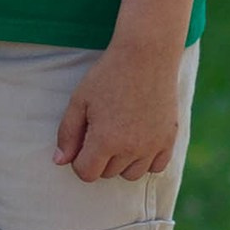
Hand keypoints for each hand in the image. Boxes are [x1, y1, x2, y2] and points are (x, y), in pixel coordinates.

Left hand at [56, 41, 183, 182]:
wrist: (146, 55)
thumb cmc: (108, 75)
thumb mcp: (79, 101)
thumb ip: (67, 134)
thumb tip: (60, 161)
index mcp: (106, 140)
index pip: (86, 173)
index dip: (78, 160)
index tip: (82, 140)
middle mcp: (131, 149)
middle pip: (107, 173)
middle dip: (99, 157)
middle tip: (100, 128)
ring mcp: (153, 146)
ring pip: (131, 174)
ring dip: (121, 162)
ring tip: (119, 134)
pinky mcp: (169, 139)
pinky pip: (156, 167)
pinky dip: (146, 160)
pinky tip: (139, 140)